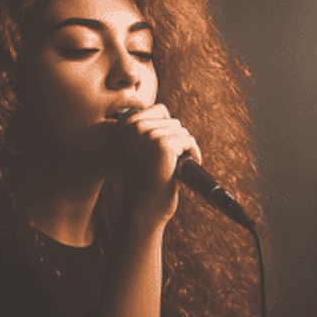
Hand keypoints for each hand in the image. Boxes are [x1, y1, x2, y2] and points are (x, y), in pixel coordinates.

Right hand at [113, 103, 202, 229]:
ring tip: (176, 163)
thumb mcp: (137, 148)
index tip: (168, 146)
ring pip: (182, 130)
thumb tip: (166, 115)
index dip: (168, 128)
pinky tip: (183, 166)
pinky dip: (193, 153)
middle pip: (172, 120)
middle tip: (173, 158)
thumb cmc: (143, 178)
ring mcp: (148, 134)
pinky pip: (189, 140)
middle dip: (176, 139)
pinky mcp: (163, 145)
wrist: (143, 206)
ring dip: (184, 147)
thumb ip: (146, 129)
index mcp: (124, 123)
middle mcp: (133, 125)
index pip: (159, 109)